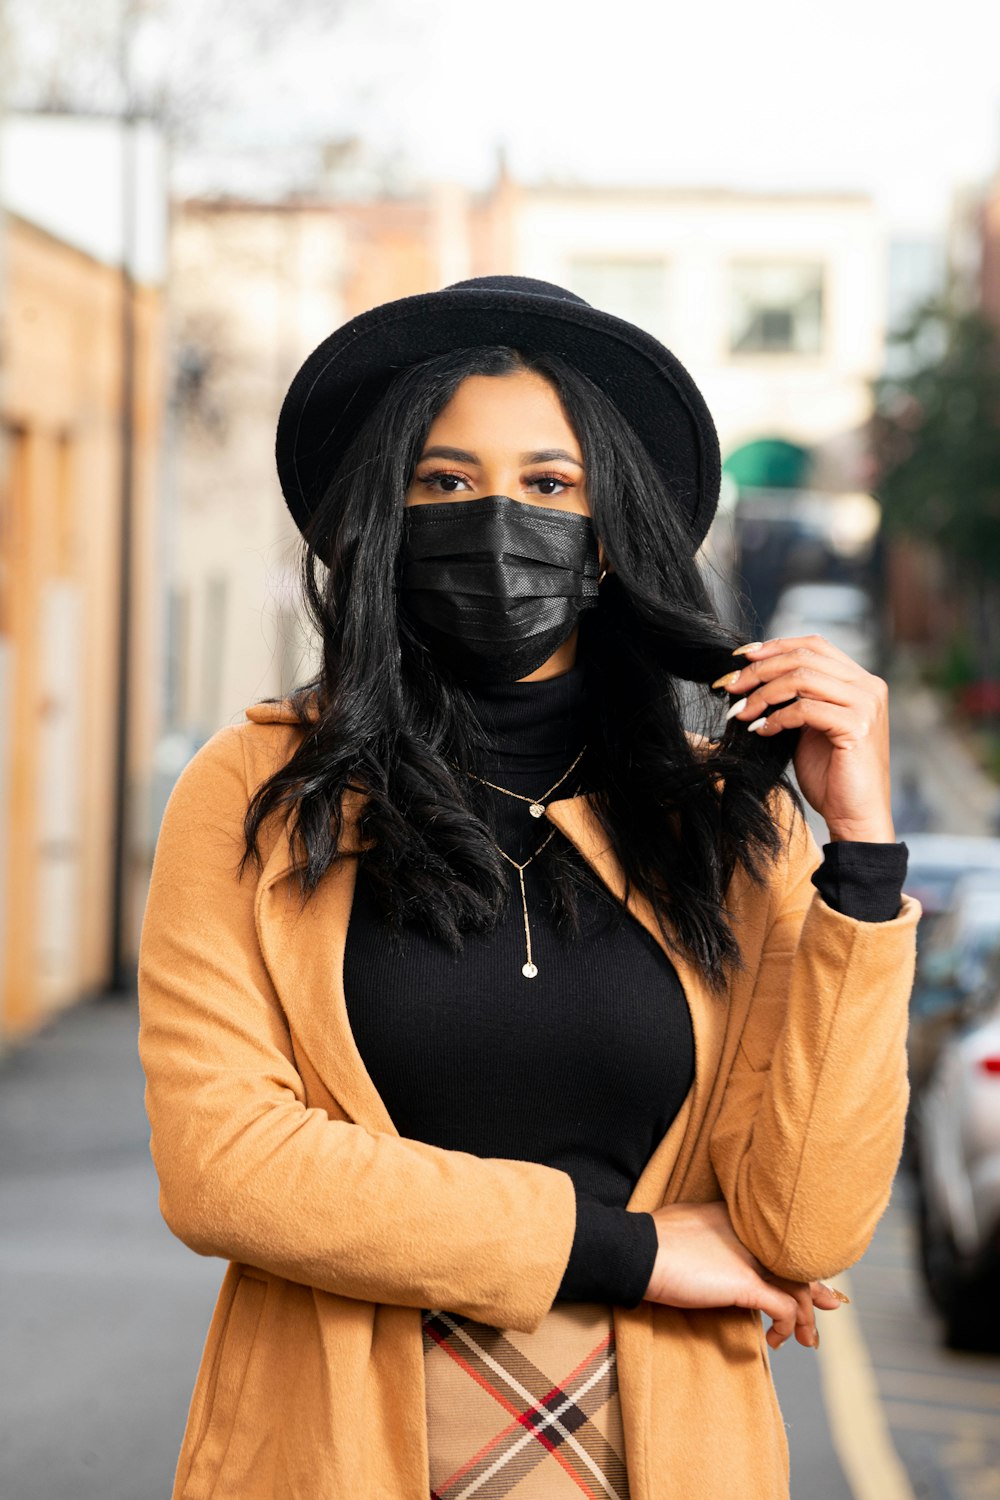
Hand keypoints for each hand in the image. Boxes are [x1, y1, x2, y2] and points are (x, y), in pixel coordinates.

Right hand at [644, 1201, 845, 1348]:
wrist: (638, 1251)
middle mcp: (750, 1232)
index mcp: (735, 1216)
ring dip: (806, 1317)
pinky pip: (783, 1308)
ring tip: (806, 1339)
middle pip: (795, 1260)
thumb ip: (706, 1231)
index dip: (796, 1259)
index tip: (809, 1277)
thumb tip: (704, 1247)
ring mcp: (750, 1257)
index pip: (776, 1239)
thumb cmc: (652, 1240)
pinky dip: (787, 1325)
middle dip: (815, 1287)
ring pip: (796, 1286)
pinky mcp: (746, 1283)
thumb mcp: (685, 1225)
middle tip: (831, 1304)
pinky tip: (777, 1339)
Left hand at [718, 636, 894, 842]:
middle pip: (804, 657)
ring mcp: (866, 704)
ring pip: (801, 679)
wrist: (855, 816)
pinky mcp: (857, 726)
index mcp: (859, 680)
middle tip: (730, 687)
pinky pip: (805, 709)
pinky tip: (762, 732)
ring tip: (741, 713)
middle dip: (760, 670)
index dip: (774, 646)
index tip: (740, 657)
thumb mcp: (809, 726)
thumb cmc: (830, 775)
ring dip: (763, 694)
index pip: (813, 645)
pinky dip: (777, 718)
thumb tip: (752, 674)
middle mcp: (868, 686)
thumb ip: (795, 697)